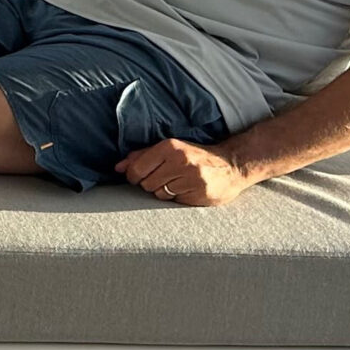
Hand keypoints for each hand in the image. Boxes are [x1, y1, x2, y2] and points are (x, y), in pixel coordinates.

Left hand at [117, 137, 251, 206]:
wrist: (231, 165)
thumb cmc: (195, 156)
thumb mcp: (170, 149)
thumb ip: (142, 156)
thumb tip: (117, 167)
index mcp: (170, 147)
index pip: (137, 170)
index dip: (133, 176)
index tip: (139, 176)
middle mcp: (180, 161)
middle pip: (146, 184)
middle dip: (150, 183)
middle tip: (164, 178)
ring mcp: (191, 179)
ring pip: (159, 194)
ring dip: (164, 191)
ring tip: (177, 182)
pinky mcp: (200, 194)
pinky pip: (174, 201)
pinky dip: (177, 197)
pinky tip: (187, 189)